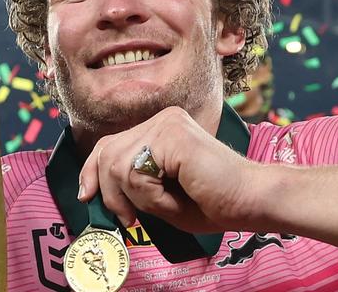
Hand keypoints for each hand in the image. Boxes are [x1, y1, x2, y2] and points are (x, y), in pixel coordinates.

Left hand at [78, 106, 263, 232]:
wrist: (250, 202)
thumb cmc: (213, 203)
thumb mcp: (158, 196)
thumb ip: (128, 186)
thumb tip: (90, 191)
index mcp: (159, 129)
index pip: (110, 144)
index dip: (91, 170)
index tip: (87, 196)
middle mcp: (161, 119)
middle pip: (107, 152)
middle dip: (109, 191)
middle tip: (127, 218)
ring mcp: (166, 123)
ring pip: (118, 164)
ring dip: (136, 198)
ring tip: (164, 205)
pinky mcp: (172, 134)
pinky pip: (136, 171)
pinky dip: (149, 195)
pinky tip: (173, 197)